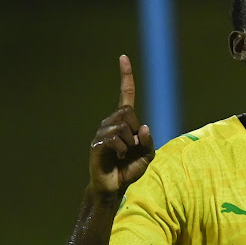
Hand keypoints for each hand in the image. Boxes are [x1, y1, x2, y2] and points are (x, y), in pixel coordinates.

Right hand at [89, 55, 154, 195]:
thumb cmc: (129, 169)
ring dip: (130, 143)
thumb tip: (144, 127)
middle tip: (132, 147)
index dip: (126, 77)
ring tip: (123, 155)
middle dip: (136, 130)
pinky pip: (114, 139)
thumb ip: (149, 142)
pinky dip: (122, 150)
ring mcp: (102, 132)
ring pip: (122, 127)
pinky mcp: (96, 144)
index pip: (126, 95)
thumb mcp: (147, 156)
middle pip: (128, 112)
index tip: (123, 57)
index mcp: (125, 122)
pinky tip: (117, 157)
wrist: (114, 187)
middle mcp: (111, 123)